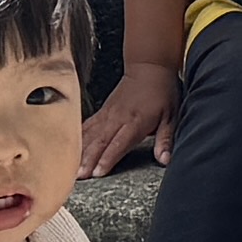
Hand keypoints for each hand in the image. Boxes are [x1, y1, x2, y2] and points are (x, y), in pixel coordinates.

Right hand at [76, 62, 178, 176]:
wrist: (148, 66)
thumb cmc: (161, 91)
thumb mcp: (171, 115)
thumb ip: (165, 139)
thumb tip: (165, 159)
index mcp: (136, 121)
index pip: (119, 143)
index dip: (108, 158)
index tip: (98, 172)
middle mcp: (118, 118)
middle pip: (100, 141)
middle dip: (88, 159)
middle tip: (78, 176)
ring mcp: (108, 113)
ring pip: (90, 135)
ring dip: (80, 151)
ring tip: (71, 167)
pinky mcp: (103, 111)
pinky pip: (87, 125)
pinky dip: (78, 138)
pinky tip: (70, 149)